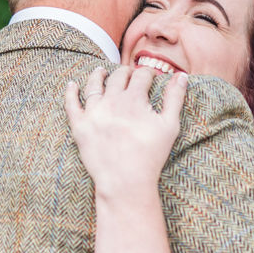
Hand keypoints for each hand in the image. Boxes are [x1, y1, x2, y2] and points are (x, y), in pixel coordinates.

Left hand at [64, 66, 187, 200]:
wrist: (125, 181)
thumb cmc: (151, 155)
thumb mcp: (170, 125)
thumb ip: (175, 98)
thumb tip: (182, 75)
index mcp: (134, 98)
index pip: (141, 75)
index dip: (148, 73)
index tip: (151, 76)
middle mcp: (111, 100)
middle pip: (118, 77)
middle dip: (126, 72)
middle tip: (129, 74)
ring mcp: (93, 112)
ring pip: (93, 85)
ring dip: (98, 75)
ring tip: (100, 71)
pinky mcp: (79, 126)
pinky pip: (71, 104)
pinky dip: (71, 92)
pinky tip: (72, 84)